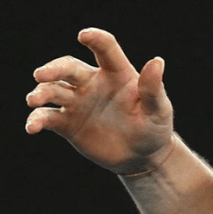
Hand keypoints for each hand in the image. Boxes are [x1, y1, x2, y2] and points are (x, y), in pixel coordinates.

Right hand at [26, 28, 173, 174]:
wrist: (143, 157)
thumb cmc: (154, 129)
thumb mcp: (159, 110)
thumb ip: (153, 89)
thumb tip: (157, 62)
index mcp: (116, 74)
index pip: (105, 50)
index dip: (95, 40)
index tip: (85, 36)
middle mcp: (91, 83)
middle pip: (68, 68)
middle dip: (53, 69)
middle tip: (41, 75)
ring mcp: (77, 102)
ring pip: (53, 90)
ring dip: (41, 93)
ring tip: (34, 101)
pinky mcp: (68, 123)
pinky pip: (48, 117)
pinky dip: (37, 120)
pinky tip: (32, 127)